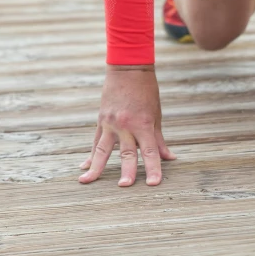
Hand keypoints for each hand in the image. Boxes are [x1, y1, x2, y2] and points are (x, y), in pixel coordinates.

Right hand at [79, 65, 175, 185]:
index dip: (154, 168)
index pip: (150, 152)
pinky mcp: (101, 120)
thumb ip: (159, 139)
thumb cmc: (147, 92)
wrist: (128, 69)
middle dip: (127, 171)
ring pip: (102, 149)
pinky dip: (90, 154)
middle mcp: (126, 125)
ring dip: (96, 166)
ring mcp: (111, 123)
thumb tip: (170, 158)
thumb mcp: (156, 115)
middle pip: (126, 153)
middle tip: (125, 186)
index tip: (154, 183)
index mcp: (143, 124)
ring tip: (86, 181)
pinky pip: (96, 141)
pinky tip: (84, 167)